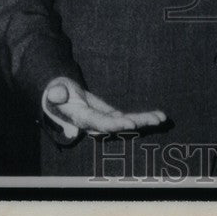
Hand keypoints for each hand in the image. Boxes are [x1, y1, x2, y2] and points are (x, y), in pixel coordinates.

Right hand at [43, 76, 165, 135]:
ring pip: (126, 122)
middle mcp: (96, 124)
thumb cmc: (56, 93)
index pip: (100, 123)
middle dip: (137, 123)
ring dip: (145, 121)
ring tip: (162, 118)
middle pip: (119, 125)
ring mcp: (105, 121)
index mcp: (82, 119)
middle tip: (155, 121)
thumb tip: (57, 93)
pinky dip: (142, 117)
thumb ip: (56, 93)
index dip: (115, 124)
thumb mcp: (54, 90)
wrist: (60, 97)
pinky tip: (158, 116)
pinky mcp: (111, 116)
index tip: (130, 124)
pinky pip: (128, 118)